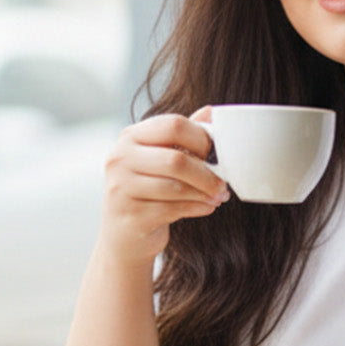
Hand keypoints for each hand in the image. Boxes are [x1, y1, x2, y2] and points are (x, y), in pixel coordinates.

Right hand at [100, 108, 229, 266]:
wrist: (125, 234)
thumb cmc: (148, 190)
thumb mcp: (161, 157)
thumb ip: (184, 135)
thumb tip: (212, 111)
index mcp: (130, 136)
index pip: (172, 125)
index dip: (201, 138)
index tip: (217, 153)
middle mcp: (120, 158)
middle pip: (176, 159)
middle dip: (207, 172)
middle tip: (223, 182)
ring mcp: (121, 187)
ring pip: (176, 187)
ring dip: (205, 192)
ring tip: (218, 196)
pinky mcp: (130, 215)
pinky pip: (173, 209)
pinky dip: (197, 208)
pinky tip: (207, 207)